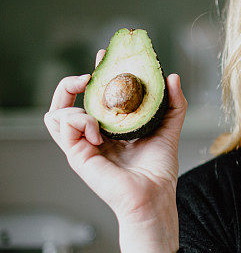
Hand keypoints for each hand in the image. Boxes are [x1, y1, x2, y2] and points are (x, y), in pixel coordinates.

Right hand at [43, 49, 187, 252]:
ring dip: (69, 98)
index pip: (93, 95)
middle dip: (72, 81)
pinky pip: (62, 127)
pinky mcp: (77, 155)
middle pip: (67, 101)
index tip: (105, 56)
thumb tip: (172, 77)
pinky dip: (77, 119)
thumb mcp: (169, 128)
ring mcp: (83, 144)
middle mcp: (93, 134)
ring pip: (55, 112)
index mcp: (110, 127)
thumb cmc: (159, 170)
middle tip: (90, 73)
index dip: (95, 74)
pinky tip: (96, 127)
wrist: (154, 196)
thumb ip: (174, 103)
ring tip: (90, 100)